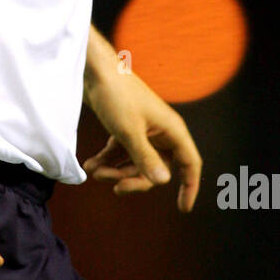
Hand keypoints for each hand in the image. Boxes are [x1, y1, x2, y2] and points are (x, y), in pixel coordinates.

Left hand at [83, 70, 201, 211]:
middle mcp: (161, 131)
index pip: (190, 163)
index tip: (183, 209)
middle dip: (133, 178)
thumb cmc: (115, 95)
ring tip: (94, 172)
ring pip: (136, 162)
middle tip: (110, 184)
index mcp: (171, 130)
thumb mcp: (128, 131)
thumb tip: (163, 181)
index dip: (190, 187)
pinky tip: (90, 165)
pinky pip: (121, 152)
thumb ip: (145, 157)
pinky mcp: (125, 127)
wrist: (93, 70)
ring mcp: (143, 130)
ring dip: (116, 171)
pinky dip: (107, 160)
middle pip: (156, 168)